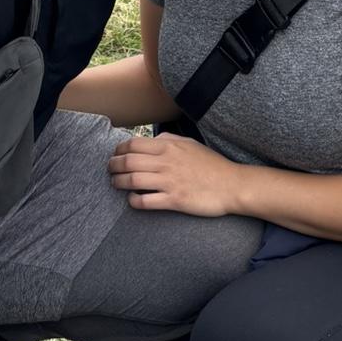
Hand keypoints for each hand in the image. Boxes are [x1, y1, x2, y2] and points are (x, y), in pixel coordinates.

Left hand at [108, 134, 240, 215]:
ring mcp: (169, 181)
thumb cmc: (212, 164)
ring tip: (115, 184)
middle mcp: (166, 162)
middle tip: (110, 170)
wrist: (231, 185)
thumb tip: (155, 139)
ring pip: (133, 180)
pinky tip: (132, 200)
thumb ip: (170, 140)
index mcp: (169, 146)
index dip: (119, 150)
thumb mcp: (190, 144)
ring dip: (118, 182)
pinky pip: (145, 201)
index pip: (133, 144)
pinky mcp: (174, 200)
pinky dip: (133, 201)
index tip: (115, 155)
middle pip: (128, 161)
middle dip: (113, 166)